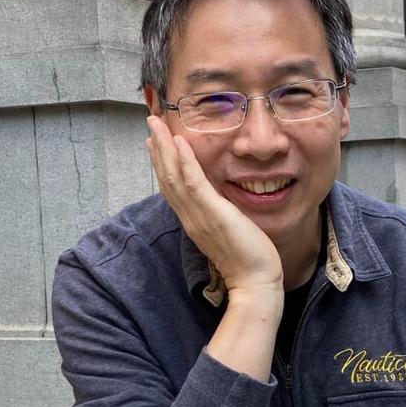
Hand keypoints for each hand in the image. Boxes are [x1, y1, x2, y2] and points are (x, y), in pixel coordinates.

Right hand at [146, 115, 283, 294]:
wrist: (255, 283)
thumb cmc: (248, 260)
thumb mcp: (228, 231)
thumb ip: (220, 216)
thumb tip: (221, 203)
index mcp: (193, 221)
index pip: (172, 188)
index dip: (161, 163)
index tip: (154, 142)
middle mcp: (190, 217)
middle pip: (166, 178)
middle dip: (157, 149)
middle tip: (150, 123)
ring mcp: (198, 216)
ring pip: (173, 177)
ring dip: (163, 148)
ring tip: (156, 124)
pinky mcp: (213, 214)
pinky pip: (193, 182)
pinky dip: (184, 161)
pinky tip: (179, 141)